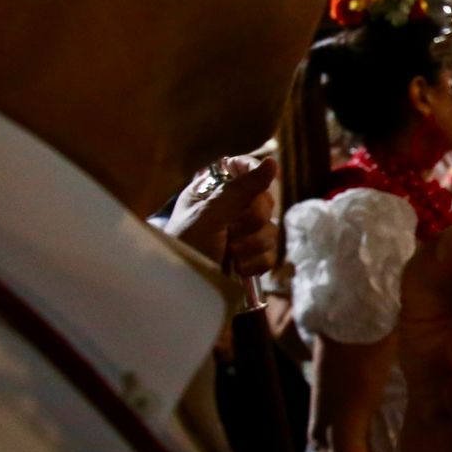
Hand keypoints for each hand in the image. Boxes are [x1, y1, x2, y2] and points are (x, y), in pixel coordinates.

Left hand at [165, 156, 278, 277]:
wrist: (179, 289)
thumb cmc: (185, 247)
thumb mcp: (209, 215)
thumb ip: (241, 189)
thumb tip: (272, 161)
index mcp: (214, 192)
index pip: (243, 169)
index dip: (255, 175)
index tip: (255, 191)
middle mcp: (231, 210)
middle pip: (266, 202)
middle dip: (251, 222)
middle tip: (230, 232)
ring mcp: (243, 236)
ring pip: (271, 231)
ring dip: (251, 246)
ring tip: (229, 254)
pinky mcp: (251, 259)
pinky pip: (271, 255)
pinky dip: (255, 264)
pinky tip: (238, 268)